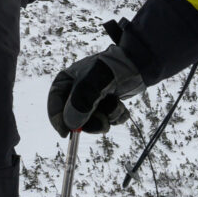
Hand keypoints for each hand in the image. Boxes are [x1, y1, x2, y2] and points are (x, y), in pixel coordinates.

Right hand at [45, 0, 197, 134]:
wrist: (142, 63)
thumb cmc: (114, 68)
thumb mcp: (93, 84)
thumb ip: (80, 104)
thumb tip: (71, 125)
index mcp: (68, 78)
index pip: (55, 100)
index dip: (57, 118)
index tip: (65, 133)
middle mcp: (78, 88)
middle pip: (74, 114)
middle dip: (89, 121)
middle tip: (102, 124)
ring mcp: (94, 96)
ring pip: (92, 119)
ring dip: (105, 117)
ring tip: (116, 105)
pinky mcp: (109, 102)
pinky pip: (107, 119)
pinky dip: (115, 116)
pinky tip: (122, 105)